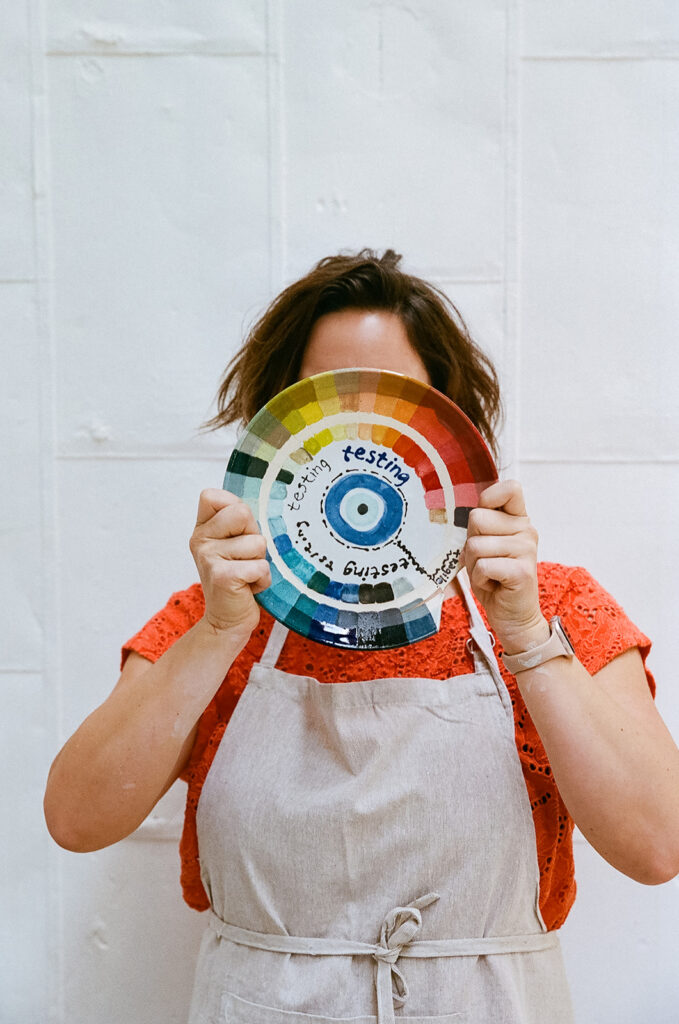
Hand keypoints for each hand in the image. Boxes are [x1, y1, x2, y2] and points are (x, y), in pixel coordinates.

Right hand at [189, 489, 270, 637]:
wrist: (227, 620)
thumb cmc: (238, 577)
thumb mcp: (235, 543)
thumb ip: (238, 521)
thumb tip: (257, 501)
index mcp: (202, 528)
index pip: (212, 496)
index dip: (234, 509)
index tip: (236, 532)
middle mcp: (200, 540)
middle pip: (241, 513)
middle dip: (253, 536)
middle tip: (244, 557)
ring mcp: (208, 557)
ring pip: (257, 542)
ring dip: (260, 562)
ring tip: (246, 574)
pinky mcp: (222, 576)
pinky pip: (260, 566)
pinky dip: (263, 580)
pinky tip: (249, 588)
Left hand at [463, 480, 548, 653]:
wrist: (514, 617)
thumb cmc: (495, 579)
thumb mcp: (485, 546)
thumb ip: (481, 526)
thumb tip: (466, 510)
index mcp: (518, 520)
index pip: (510, 488)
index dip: (489, 498)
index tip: (483, 523)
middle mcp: (526, 530)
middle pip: (477, 518)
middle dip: (471, 543)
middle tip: (485, 560)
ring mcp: (526, 549)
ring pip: (475, 545)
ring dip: (474, 565)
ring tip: (490, 574)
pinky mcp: (521, 571)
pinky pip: (482, 566)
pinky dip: (479, 579)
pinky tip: (493, 585)